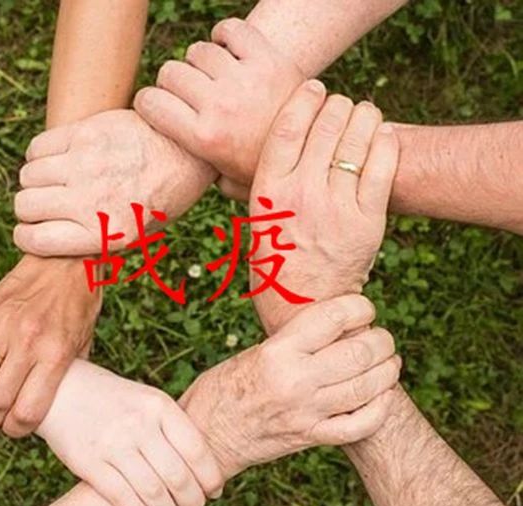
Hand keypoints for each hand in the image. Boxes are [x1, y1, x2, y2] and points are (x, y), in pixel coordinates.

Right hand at [0, 255, 99, 436]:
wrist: (66, 259)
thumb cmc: (79, 303)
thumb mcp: (84, 341)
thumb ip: (69, 373)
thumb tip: (57, 404)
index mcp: (56, 354)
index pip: (27, 411)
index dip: (17, 430)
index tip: (15, 430)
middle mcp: (28, 343)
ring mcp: (3, 327)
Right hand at [13, 109, 215, 256]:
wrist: (187, 152)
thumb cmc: (161, 198)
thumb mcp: (136, 234)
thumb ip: (94, 239)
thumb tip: (52, 241)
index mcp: (105, 233)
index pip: (36, 241)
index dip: (27, 238)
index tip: (33, 232)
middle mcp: (91, 200)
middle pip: (25, 206)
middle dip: (30, 210)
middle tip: (46, 205)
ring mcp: (85, 164)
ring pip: (27, 176)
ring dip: (35, 181)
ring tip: (55, 181)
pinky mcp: (84, 133)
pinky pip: (37, 148)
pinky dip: (39, 156)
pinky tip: (58, 159)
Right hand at [37, 360, 223, 505]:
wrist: (63, 389)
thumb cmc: (115, 399)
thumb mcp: (147, 400)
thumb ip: (172, 427)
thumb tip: (204, 466)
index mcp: (159, 405)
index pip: (196, 450)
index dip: (210, 477)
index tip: (214, 491)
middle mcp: (138, 424)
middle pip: (178, 476)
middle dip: (193, 501)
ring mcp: (113, 443)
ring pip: (153, 493)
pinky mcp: (89, 462)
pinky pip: (122, 498)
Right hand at [134, 17, 303, 188]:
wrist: (318, 149)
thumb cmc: (267, 169)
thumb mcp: (229, 183)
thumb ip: (200, 174)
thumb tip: (176, 174)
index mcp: (205, 138)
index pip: (150, 102)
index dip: (147, 102)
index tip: (156, 106)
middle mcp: (220, 106)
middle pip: (171, 72)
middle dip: (172, 83)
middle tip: (188, 94)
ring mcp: (244, 79)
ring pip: (198, 51)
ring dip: (200, 61)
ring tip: (212, 76)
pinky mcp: (268, 59)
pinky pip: (231, 30)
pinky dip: (225, 35)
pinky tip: (228, 50)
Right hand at [180, 295, 399, 478]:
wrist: (206, 435)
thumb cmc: (223, 387)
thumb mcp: (255, 352)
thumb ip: (295, 341)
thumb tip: (339, 325)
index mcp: (277, 351)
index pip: (333, 318)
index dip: (360, 307)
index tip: (364, 308)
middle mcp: (295, 380)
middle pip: (360, 352)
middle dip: (382, 340)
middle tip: (381, 338)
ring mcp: (306, 412)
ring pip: (367, 387)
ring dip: (387, 370)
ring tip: (389, 362)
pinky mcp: (310, 437)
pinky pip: (359, 425)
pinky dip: (380, 409)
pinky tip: (382, 396)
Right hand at [248, 81, 398, 333]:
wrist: (304, 309)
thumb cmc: (274, 266)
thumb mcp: (252, 225)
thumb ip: (249, 193)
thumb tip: (229, 168)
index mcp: (268, 191)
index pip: (288, 127)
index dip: (304, 99)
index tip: (314, 87)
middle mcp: (301, 194)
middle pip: (326, 125)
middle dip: (338, 104)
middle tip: (341, 103)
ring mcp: (336, 207)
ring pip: (357, 141)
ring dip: (364, 116)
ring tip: (365, 112)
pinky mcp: (368, 222)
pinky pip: (382, 167)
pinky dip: (385, 142)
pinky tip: (383, 133)